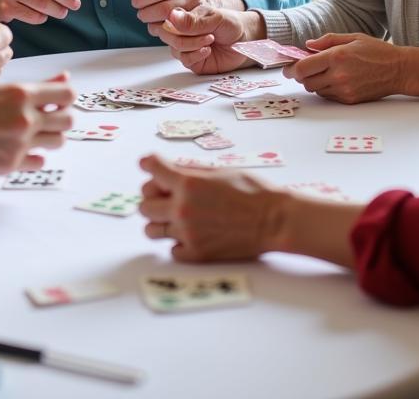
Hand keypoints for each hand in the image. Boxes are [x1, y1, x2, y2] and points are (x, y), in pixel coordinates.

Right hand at [0, 74, 74, 178]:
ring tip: (35, 132)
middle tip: (48, 116)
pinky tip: (21, 147)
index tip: (57, 98)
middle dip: (62, 116)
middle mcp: (26, 119)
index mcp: (22, 94)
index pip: (68, 94)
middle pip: (68, 120)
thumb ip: (33, 86)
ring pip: (58, 141)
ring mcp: (20, 143)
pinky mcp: (12, 163)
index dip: (65, 96)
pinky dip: (35, 154)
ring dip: (51, 136)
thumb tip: (65, 77)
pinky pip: (40, 161)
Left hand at [138, 154, 281, 261]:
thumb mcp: (220, 171)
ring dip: (159, 222)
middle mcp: (182, 209)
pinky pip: (171, 250)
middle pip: (144, 204)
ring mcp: (187, 234)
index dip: (149, 164)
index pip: (151, 169)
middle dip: (152, 198)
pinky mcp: (196, 254)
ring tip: (174, 219)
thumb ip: (191, 171)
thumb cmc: (252, 191)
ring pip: (151, 230)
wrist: (274, 221)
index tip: (149, 164)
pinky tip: (191, 235)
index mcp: (187, 184)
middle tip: (165, 196)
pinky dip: (178, 243)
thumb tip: (169, 169)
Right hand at [153, 6, 252, 74]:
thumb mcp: (214, 17)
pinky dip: (195, 55)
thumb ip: (193, 20)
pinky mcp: (192, 61)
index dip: (170, 21)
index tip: (184, 22)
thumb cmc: (231, 24)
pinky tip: (207, 50)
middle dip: (185, 35)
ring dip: (193, 44)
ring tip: (210, 39)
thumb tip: (171, 16)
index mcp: (183, 16)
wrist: (246, 41)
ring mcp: (185, 46)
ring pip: (175, 48)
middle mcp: (181, 31)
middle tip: (206, 33)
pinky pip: (184, 60)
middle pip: (167, 35)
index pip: (164, 17)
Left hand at [283, 33, 405, 103]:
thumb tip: (308, 45)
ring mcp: (344, 89)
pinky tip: (335, 80)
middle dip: (302, 75)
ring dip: (314, 82)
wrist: (400, 70)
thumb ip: (327, 40)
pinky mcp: (350, 99)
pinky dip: (326, 89)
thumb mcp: (352, 38)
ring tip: (324, 72)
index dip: (292, 68)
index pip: (303, 67)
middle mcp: (338, 75)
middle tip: (305, 69)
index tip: (288, 67)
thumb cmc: (377, 51)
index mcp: (337, 57)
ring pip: (316, 90)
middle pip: (306, 81)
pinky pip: (328, 96)